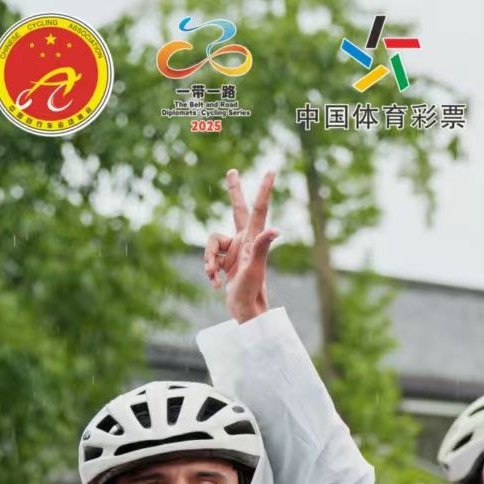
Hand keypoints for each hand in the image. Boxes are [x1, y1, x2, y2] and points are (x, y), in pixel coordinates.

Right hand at [207, 169, 278, 323]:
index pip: (258, 208)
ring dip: (208, 259)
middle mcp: (245, 241)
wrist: (245, 313)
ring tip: (214, 276)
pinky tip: (216, 284)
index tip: (271, 170)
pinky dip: (209, 270)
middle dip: (234, 192)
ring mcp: (234, 251)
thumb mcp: (254, 269)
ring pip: (211, 242)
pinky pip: (209, 257)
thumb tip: (275, 230)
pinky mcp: (225, 261)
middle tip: (232, 172)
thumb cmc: (252, 292)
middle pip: (237, 210)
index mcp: (253, 238)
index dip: (263, 188)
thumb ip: (261, 247)